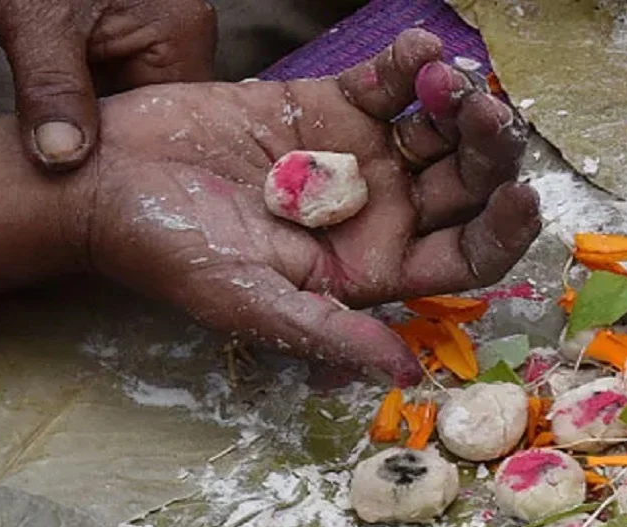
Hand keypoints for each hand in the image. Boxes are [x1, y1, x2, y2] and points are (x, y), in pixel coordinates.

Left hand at [0, 0, 215, 169]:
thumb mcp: (32, 23)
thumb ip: (49, 89)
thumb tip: (62, 157)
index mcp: (180, 31)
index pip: (172, 123)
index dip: (130, 157)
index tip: (86, 181)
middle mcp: (183, 34)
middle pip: (155, 118)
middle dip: (106, 143)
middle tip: (56, 166)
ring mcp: (158, 34)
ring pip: (132, 107)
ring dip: (91, 128)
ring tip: (50, 147)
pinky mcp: (130, 35)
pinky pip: (115, 88)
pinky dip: (83, 109)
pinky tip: (52, 125)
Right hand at [66, 30, 540, 384]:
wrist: (106, 183)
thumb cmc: (171, 253)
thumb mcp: (250, 301)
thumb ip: (330, 331)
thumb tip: (406, 376)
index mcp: (375, 269)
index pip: (466, 255)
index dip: (502, 230)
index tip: (520, 195)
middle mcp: (381, 214)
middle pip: (466, 185)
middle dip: (489, 152)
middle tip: (488, 113)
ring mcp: (361, 155)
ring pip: (438, 129)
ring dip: (458, 102)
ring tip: (452, 79)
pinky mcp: (330, 104)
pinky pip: (389, 82)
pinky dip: (410, 64)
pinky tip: (420, 50)